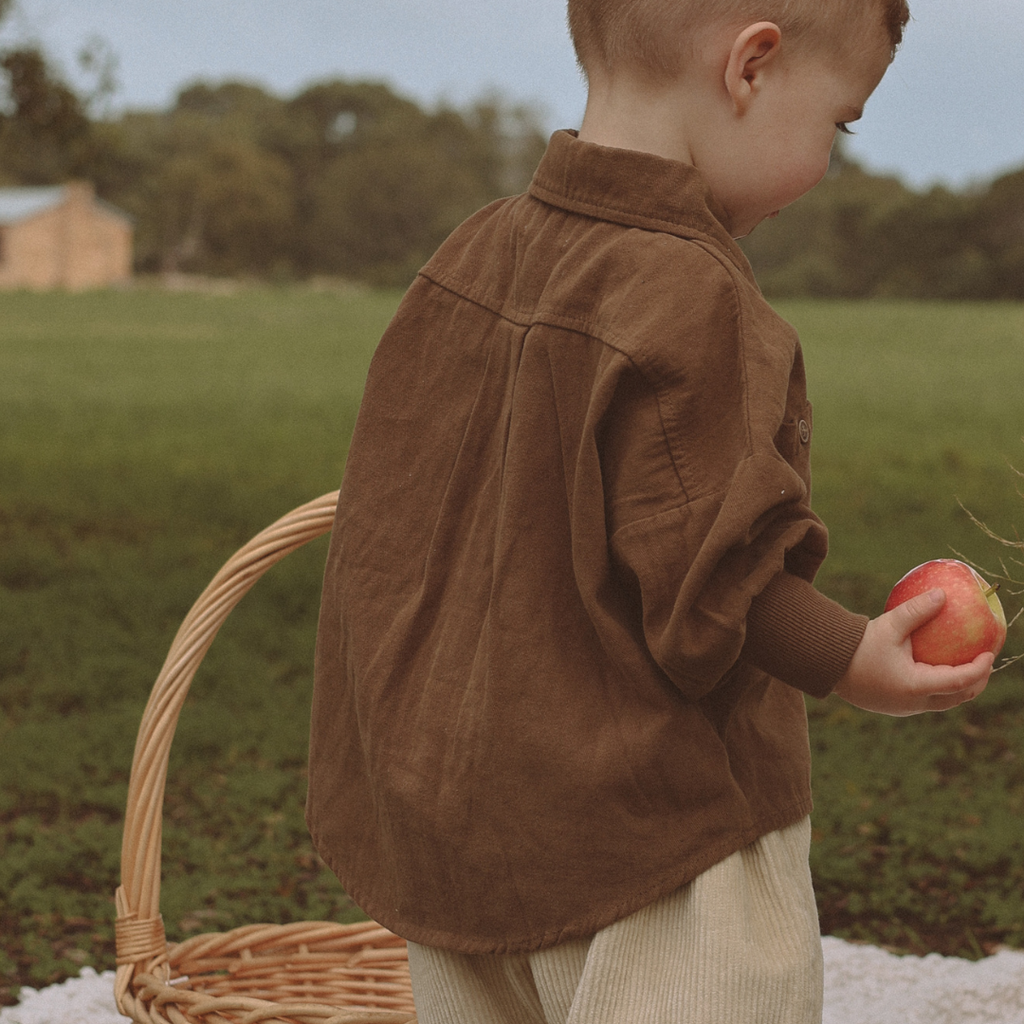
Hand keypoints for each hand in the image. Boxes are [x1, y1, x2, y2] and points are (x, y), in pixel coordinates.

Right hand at [834, 588, 993, 715]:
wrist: (827, 665)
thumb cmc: (857, 646)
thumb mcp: (889, 625)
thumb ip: (917, 610)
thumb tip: (943, 594)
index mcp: (916, 686)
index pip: (961, 681)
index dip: (980, 668)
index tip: (989, 653)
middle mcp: (914, 703)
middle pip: (958, 698)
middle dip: (977, 682)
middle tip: (984, 661)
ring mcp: (904, 708)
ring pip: (943, 702)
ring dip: (959, 687)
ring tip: (965, 666)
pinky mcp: (894, 706)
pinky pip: (927, 699)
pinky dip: (940, 687)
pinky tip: (937, 668)